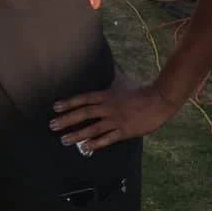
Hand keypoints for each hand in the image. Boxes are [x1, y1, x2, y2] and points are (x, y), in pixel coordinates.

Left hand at [49, 81, 177, 152]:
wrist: (159, 99)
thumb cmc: (140, 89)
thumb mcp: (122, 80)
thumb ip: (111, 75)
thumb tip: (106, 62)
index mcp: (106, 94)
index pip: (83, 98)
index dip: (68, 103)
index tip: (55, 107)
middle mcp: (108, 107)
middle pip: (83, 113)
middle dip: (66, 120)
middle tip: (52, 126)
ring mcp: (116, 120)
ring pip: (92, 128)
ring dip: (77, 134)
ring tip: (64, 140)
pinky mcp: (124, 131)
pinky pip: (107, 139)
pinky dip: (95, 144)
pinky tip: (85, 148)